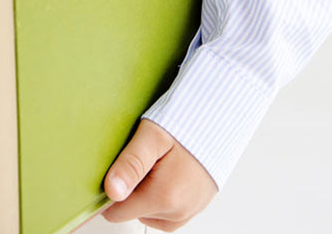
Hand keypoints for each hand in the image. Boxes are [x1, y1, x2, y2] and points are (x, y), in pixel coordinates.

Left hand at [102, 119, 216, 230]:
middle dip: (130, 188)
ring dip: (145, 194)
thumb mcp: (153, 135)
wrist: (221, 118)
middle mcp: (179, 211)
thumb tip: (111, 191)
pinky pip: (168, 212)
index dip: (109, 190)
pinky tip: (162, 173)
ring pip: (150, 213)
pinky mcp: (196, 207)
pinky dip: (160, 197)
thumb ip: (131, 163)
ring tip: (154, 162)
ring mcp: (190, 211)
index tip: (114, 166)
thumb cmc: (188, 123)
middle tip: (141, 156)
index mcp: (165, 196)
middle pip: (134, 211)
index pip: (118, 211)